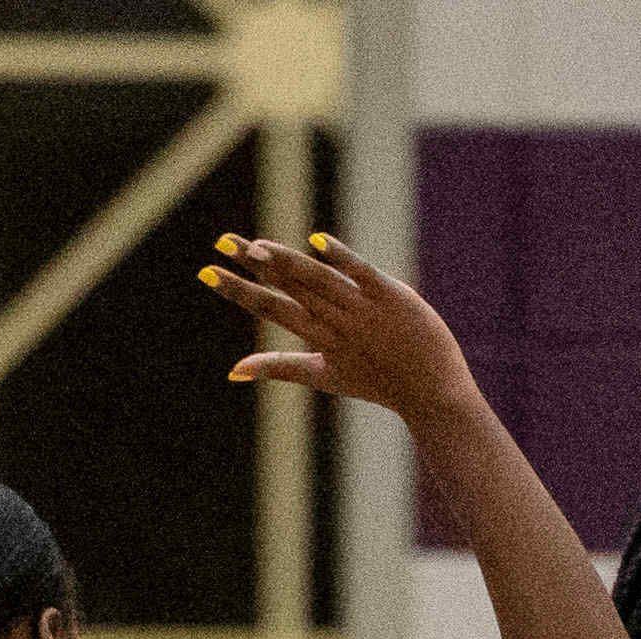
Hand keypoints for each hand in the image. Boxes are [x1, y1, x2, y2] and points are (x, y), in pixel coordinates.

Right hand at [206, 233, 474, 410]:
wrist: (433, 395)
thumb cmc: (379, 385)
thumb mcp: (325, 377)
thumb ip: (280, 369)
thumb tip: (233, 371)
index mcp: (318, 339)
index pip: (272, 309)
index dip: (238, 291)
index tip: (207, 272)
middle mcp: (336, 323)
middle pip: (289, 288)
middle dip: (253, 266)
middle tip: (221, 243)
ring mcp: (364, 309)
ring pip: (318, 281)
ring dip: (287, 263)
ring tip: (256, 247)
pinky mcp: (392, 297)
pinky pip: (362, 274)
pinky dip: (341, 258)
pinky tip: (317, 241)